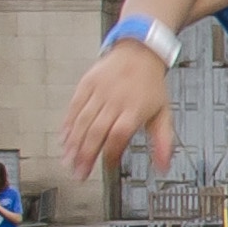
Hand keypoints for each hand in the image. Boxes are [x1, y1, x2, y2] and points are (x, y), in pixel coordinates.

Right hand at [59, 42, 174, 179]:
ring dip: (73, 143)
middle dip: (86, 155)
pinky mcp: (87, 84)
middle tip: (79, 173)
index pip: (119, 134)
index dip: (111, 152)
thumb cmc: (151, 86)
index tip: (107, 165)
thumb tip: (164, 166)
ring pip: (83, 121)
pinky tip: (63, 139)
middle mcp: (115, 100)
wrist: (139, 53)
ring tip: (68, 161)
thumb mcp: (164, 113)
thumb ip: (163, 141)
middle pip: (97, 131)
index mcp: (134, 109)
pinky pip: (74, 107)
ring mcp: (99, 91)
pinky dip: (67, 124)